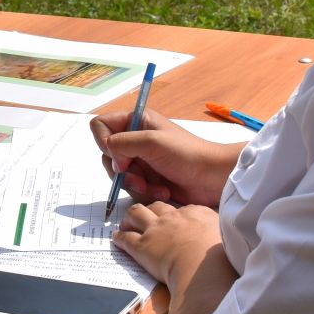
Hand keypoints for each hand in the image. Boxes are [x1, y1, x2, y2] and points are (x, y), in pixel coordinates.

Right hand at [92, 111, 234, 209]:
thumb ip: (122, 142)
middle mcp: (135, 139)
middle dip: (123, 170)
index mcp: (136, 121)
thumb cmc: (186, 154)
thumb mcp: (152, 142)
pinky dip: (146, 192)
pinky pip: (132, 188)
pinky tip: (163, 192)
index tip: (119, 156)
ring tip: (157, 187)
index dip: (103, 141)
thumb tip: (109, 154)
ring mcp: (141, 160)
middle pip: (107, 155)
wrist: (213, 178)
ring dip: (136, 184)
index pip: (101, 126)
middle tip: (140, 177)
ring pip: (119, 175)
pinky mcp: (148, 179)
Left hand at [114, 200, 221, 296]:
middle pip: (156, 206)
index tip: (174, 221)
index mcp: (196, 213)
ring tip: (127, 224)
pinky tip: (117, 239)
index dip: (175, 214)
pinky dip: (119, 238)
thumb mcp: (229, 238)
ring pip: (136, 213)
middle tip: (147, 219)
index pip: (181, 208)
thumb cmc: (222, 258)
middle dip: (150, 210)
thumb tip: (229, 235)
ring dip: (130, 218)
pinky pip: (126, 238)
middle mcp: (174, 217)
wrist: (205, 269)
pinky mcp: (143, 246)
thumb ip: (224, 233)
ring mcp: (156, 230)